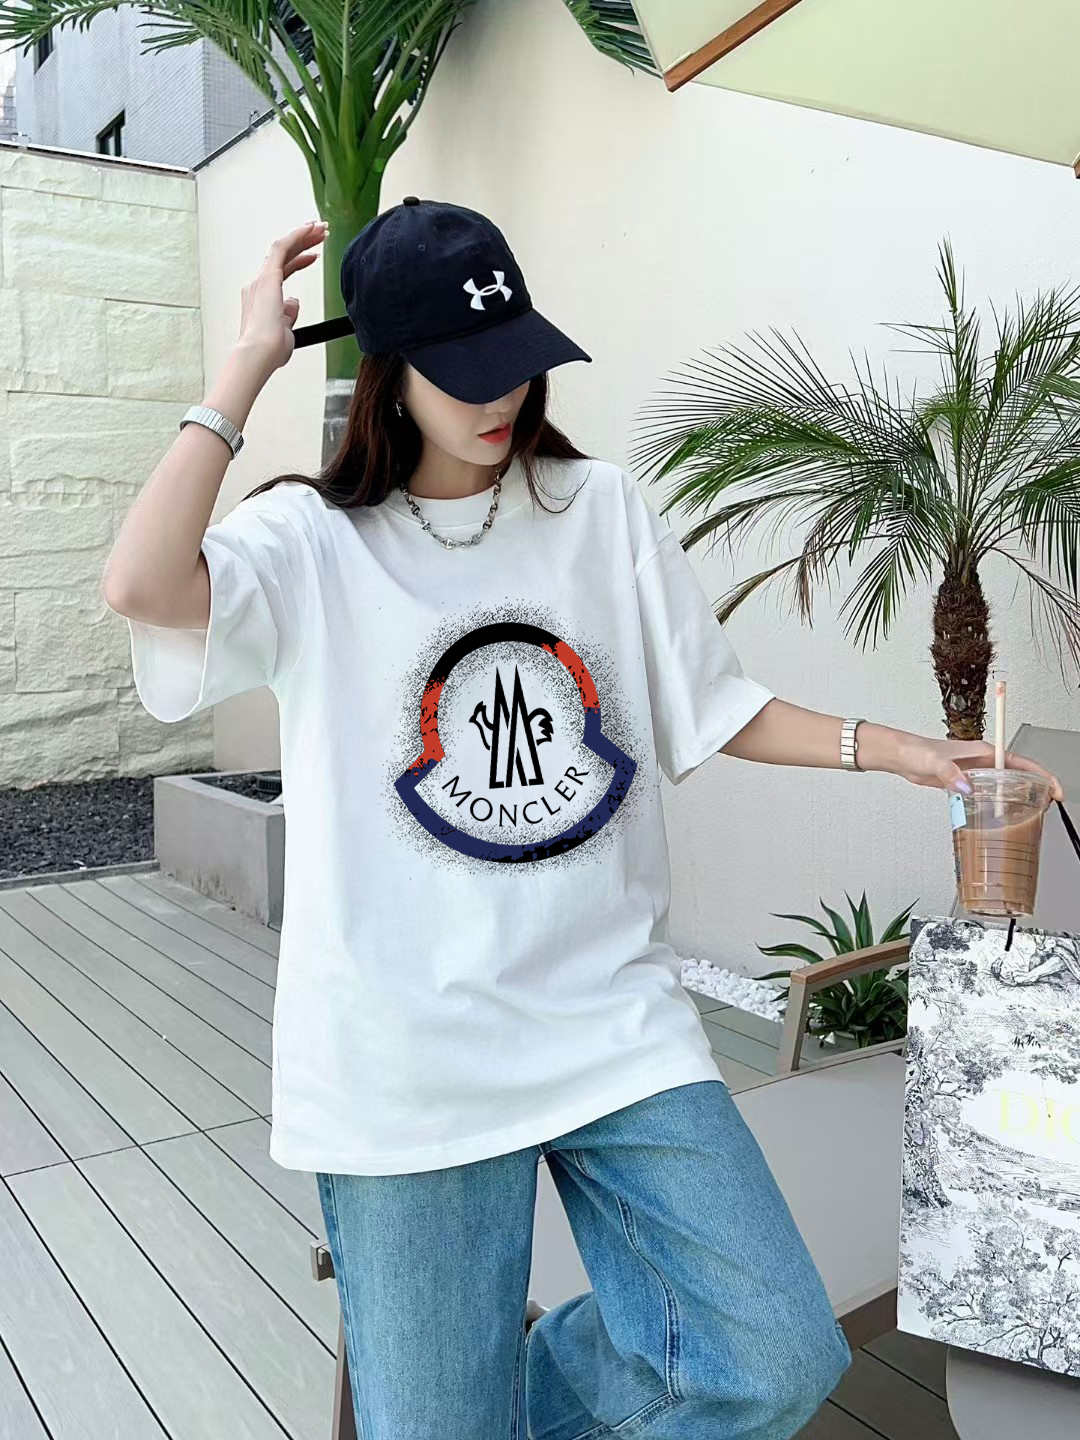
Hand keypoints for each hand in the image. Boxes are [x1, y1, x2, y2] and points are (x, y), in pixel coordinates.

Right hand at [236, 220, 328, 372]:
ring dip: (302, 236)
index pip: (283, 270)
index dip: (299, 260)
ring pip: (283, 248)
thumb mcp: (286, 330)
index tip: (314, 255)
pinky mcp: (267, 277)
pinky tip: (308, 230)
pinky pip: (281, 248)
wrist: (260, 354)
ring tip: (321, 229)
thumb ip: (289, 315)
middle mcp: (258, 285)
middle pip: (284, 256)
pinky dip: (295, 237)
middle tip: (321, 233)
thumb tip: (294, 302)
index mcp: (261, 297)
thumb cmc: (270, 349)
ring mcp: (261, 280)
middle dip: (303, 242)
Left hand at [881, 731, 1063, 801]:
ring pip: (1004, 784)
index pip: (1022, 762)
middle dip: (1037, 787)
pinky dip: (997, 801)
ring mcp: (974, 771)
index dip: (1042, 775)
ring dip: (1018, 796)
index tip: (1054, 789)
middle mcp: (983, 761)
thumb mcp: (934, 761)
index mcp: (984, 752)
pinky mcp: (964, 781)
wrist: (901, 755)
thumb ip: (949, 772)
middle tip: (1047, 806)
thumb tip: (966, 787)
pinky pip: (987, 792)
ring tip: (1031, 813)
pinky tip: (999, 814)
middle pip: (1018, 774)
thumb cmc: (916, 751)